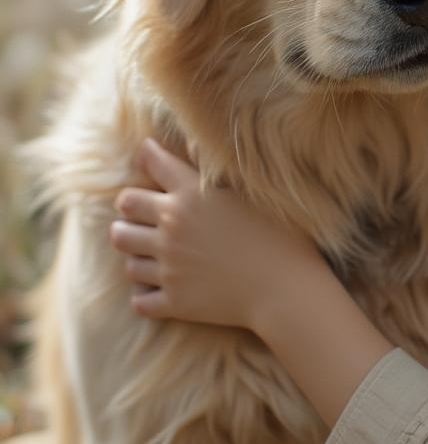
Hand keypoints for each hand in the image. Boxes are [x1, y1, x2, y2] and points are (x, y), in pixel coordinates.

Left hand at [110, 137, 327, 331]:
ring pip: (128, 258)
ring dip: (137, 254)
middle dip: (130, 210)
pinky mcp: (174, 302)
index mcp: (191, 195)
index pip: (152, 164)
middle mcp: (172, 228)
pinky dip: (146, 295)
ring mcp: (170, 267)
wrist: (288, 289)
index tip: (150, 157)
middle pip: (124, 211)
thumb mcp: (251, 191)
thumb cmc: (281, 235)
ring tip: (153, 254)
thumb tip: (190, 141)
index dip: (148, 156)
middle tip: (144, 215)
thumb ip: (215, 166)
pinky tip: (160, 288)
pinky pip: (139, 300)